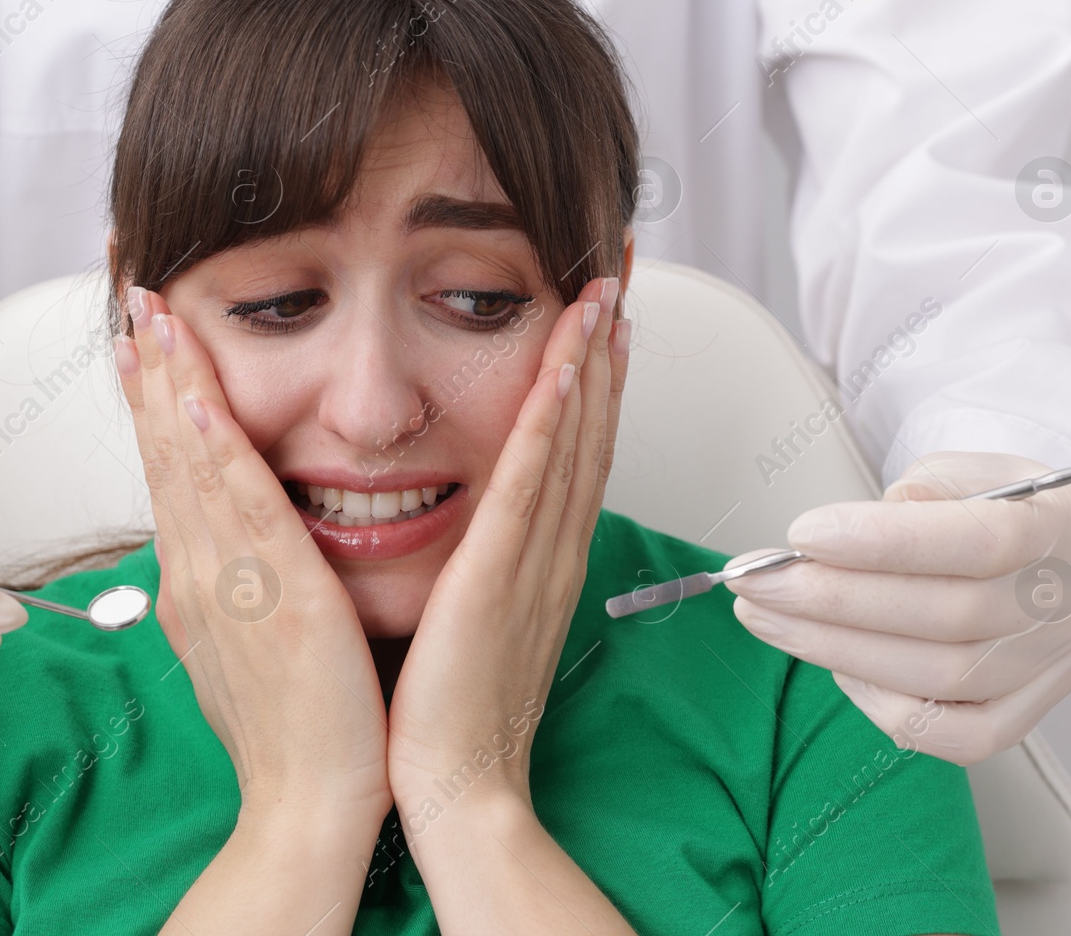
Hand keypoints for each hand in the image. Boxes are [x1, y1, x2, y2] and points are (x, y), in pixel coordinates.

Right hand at [115, 287, 391, 825]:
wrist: (308, 803)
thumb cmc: (294, 728)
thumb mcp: (251, 640)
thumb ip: (237, 585)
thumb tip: (225, 548)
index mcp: (202, 578)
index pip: (171, 468)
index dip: (154, 399)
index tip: (144, 340)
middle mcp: (202, 569)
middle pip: (166, 452)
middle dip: (150, 370)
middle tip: (133, 296)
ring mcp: (230, 581)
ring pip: (191, 466)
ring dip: (171, 386)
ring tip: (155, 317)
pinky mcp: (272, 597)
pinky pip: (236, 512)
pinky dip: (210, 455)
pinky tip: (192, 407)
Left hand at [386, 276, 628, 812]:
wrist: (455, 784)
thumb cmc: (452, 713)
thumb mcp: (477, 624)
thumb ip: (483, 571)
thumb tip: (475, 534)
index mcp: (543, 564)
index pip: (574, 458)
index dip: (594, 389)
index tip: (600, 330)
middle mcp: (553, 552)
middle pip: (589, 437)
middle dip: (606, 358)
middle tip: (617, 287)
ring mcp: (534, 560)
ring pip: (571, 444)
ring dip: (590, 367)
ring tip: (603, 298)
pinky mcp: (500, 575)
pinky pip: (531, 481)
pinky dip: (555, 419)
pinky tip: (566, 366)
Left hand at [725, 449, 1070, 764]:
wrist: (1046, 551)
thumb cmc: (990, 504)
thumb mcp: (966, 467)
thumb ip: (921, 491)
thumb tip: (852, 537)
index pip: (982, 541)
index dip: (886, 542)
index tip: (800, 534)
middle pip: (949, 619)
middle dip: (833, 600)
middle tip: (755, 582)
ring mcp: (1056, 670)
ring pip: (939, 680)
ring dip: (834, 648)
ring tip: (766, 617)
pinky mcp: (1027, 715)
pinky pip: (951, 736)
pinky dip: (881, 702)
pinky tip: (832, 662)